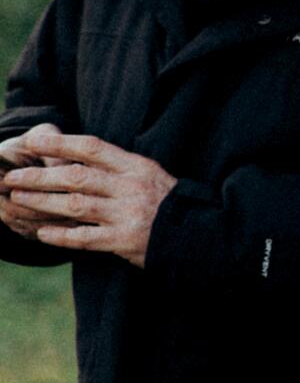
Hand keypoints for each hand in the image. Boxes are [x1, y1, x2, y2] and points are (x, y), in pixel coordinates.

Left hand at [0, 130, 177, 267]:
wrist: (196, 234)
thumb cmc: (166, 202)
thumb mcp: (148, 175)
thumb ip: (116, 168)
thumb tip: (74, 158)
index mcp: (137, 166)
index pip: (93, 148)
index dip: (60, 144)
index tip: (32, 142)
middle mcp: (130, 187)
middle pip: (77, 177)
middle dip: (40, 177)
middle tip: (13, 177)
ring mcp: (127, 214)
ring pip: (76, 205)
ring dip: (43, 203)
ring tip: (19, 200)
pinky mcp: (125, 240)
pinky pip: (85, 237)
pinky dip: (61, 236)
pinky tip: (42, 234)